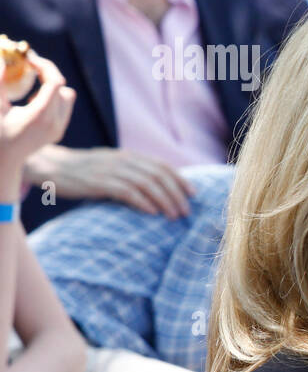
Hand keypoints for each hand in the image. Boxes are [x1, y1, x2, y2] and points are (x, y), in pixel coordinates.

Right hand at [0, 53, 75, 179]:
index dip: (44, 65)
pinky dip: (52, 98)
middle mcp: (54, 123)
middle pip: (62, 87)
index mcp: (40, 116)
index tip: (28, 59)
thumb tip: (2, 60)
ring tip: (30, 90)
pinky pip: (64, 106)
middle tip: (27, 66)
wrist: (3, 161)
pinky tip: (33, 102)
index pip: (55, 82)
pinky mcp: (58, 132)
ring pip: (67, 96)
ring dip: (51, 87)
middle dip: (46, 73)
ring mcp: (59, 129)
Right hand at [24, 145, 194, 218]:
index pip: (162, 165)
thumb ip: (132, 173)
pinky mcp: (97, 182)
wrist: (50, 166)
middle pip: (158, 176)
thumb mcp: (111, 167)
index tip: (194, 194)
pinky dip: (142, 202)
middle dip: (176, 194)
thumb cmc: (84, 171)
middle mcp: (122, 160)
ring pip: (146, 184)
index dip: (180, 179)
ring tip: (174, 215)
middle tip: (186, 211)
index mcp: (128, 156)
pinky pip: (126, 191)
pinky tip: (152, 212)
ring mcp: (110, 170)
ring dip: (164, 200)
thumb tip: (158, 189)